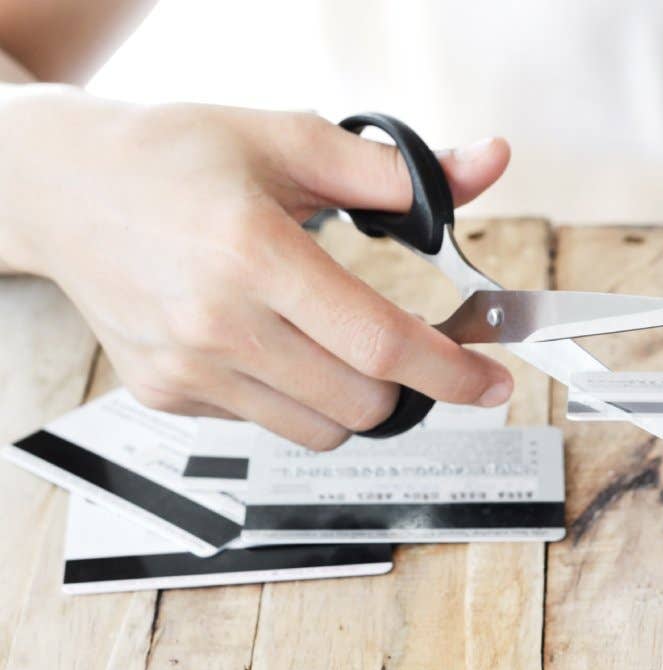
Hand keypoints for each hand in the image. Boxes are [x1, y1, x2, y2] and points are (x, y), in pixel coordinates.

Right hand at [0, 87, 513, 448]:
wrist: (65, 188)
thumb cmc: (175, 156)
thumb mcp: (290, 140)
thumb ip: (398, 172)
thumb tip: (486, 167)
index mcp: (254, 252)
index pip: (378, 342)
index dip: (451, 371)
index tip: (491, 381)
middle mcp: (215, 322)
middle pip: (362, 403)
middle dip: (407, 382)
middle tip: (410, 343)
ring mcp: (186, 368)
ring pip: (321, 430)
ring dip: (354, 397)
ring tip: (333, 338)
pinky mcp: (166, 394)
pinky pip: (266, 424)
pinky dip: (294, 397)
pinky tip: (271, 342)